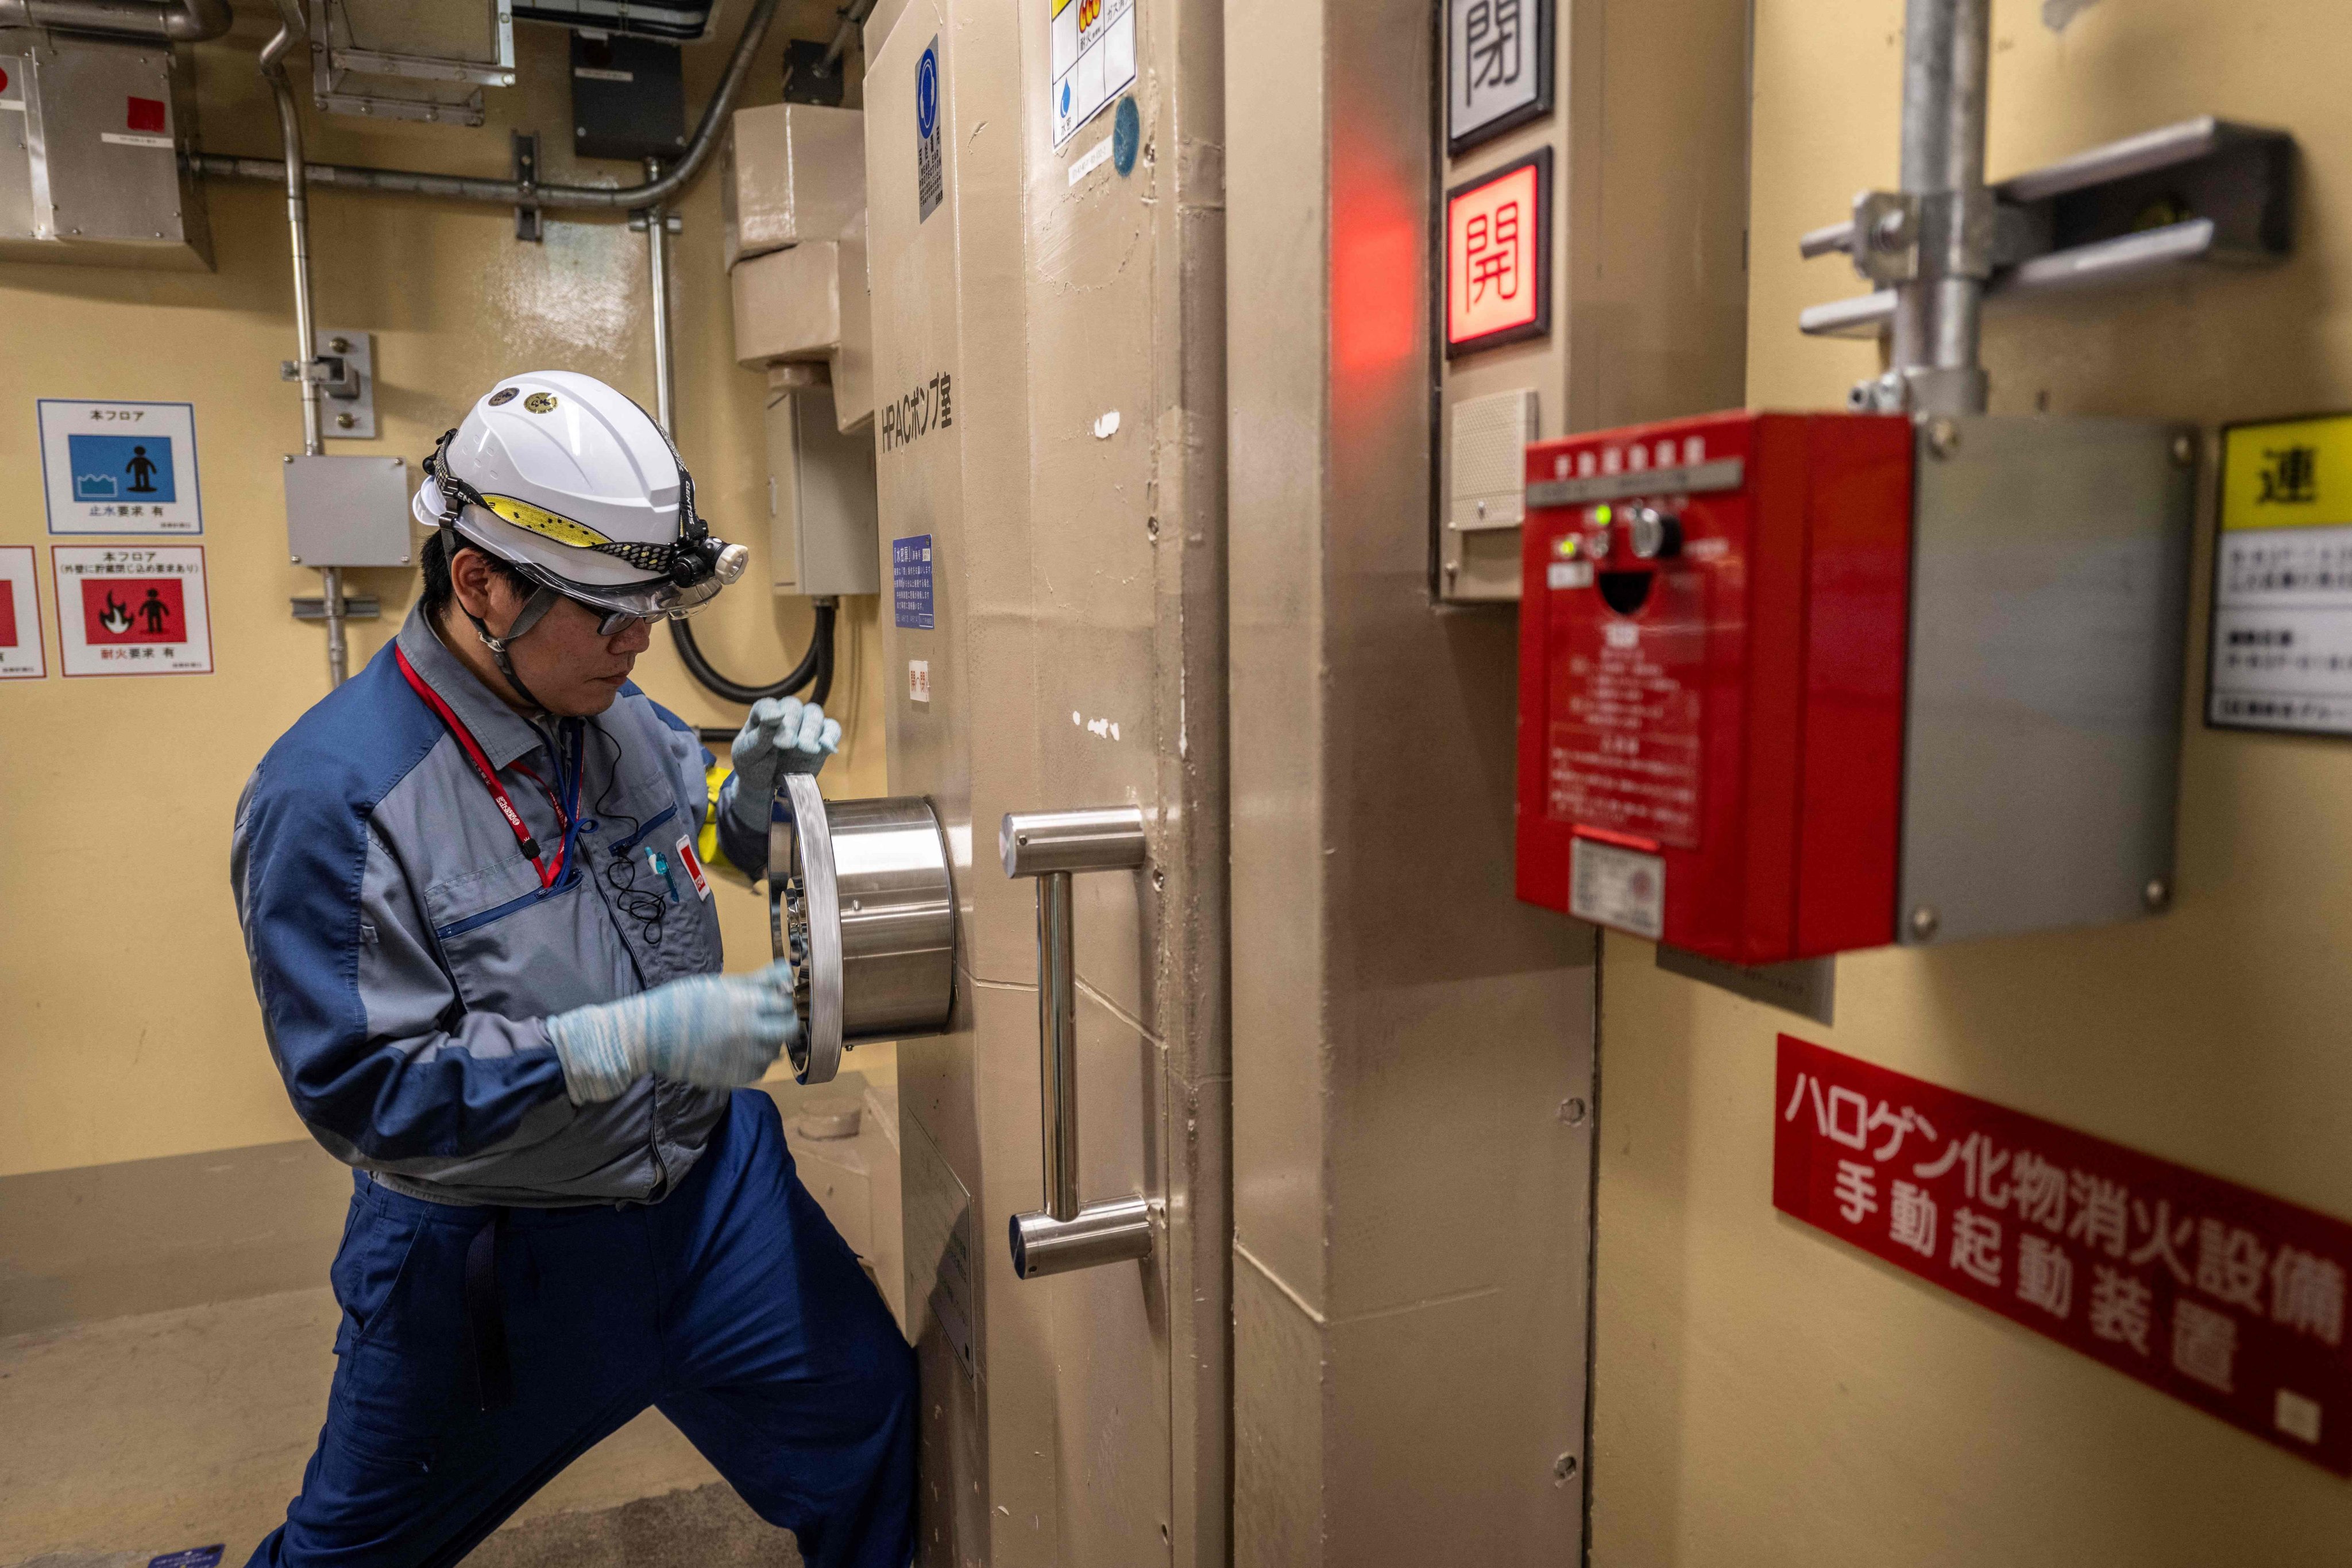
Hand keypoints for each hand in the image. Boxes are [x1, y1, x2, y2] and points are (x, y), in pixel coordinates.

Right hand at [546, 961, 799, 1103]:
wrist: (648, 1036)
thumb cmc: (681, 1003)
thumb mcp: (719, 985)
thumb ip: (756, 980)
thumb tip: (786, 970)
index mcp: (746, 1003)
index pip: (785, 1003)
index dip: (781, 1001)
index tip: (773, 1000)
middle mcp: (749, 1031)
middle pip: (789, 1029)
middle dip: (783, 1023)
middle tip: (769, 1019)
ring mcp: (742, 1057)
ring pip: (775, 1052)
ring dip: (769, 1043)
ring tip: (748, 1035)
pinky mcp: (733, 1077)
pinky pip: (759, 1070)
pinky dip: (755, 1062)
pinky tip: (738, 1051)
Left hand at [727, 697, 841, 836]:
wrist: (767, 786)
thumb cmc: (753, 766)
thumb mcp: (748, 754)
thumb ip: (761, 736)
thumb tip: (778, 715)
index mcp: (762, 716)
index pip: (767, 706)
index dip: (770, 712)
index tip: (771, 722)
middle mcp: (785, 716)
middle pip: (793, 706)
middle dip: (792, 724)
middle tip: (787, 745)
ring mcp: (804, 726)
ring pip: (814, 713)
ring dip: (811, 730)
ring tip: (807, 750)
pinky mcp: (820, 740)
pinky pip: (832, 729)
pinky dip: (831, 736)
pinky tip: (828, 749)